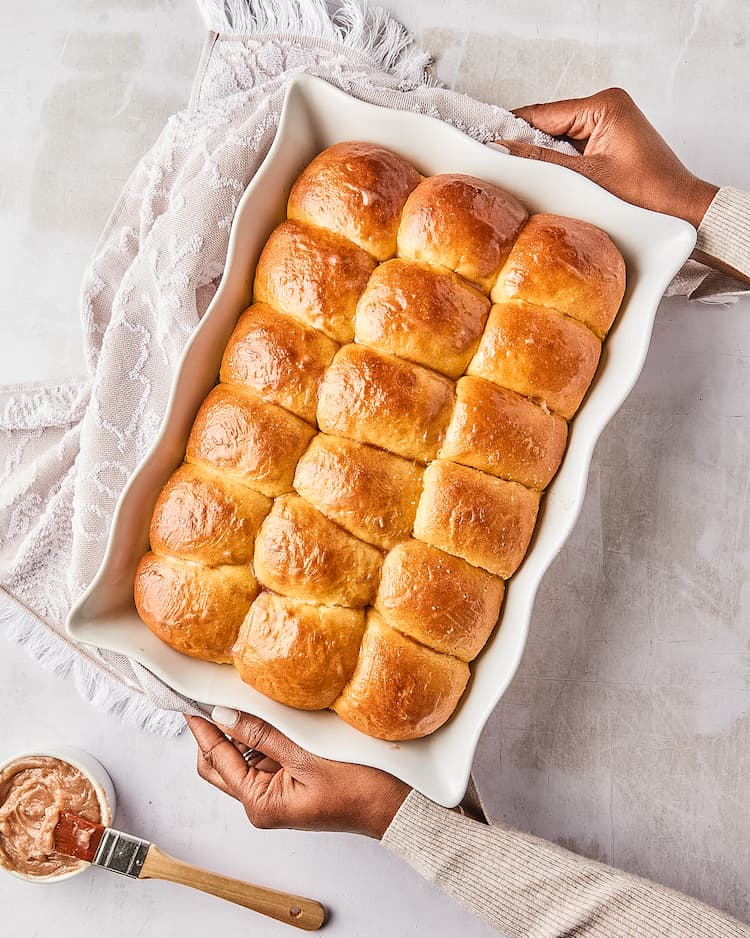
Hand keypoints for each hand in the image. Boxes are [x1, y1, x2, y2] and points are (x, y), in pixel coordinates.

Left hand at [185, 709, 410, 838]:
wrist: (397, 805)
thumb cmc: (361, 789)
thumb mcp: (307, 756)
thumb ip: (264, 735)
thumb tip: (225, 716)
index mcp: (260, 803)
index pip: (215, 760)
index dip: (201, 729)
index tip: (189, 700)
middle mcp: (263, 801)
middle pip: (221, 762)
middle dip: (214, 731)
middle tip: (209, 694)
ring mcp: (277, 790)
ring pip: (243, 754)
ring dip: (240, 728)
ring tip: (241, 694)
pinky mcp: (293, 779)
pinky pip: (267, 752)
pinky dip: (263, 732)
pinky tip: (268, 709)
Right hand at [497, 87, 717, 226]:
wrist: (681, 211)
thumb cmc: (647, 195)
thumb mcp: (585, 179)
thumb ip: (541, 162)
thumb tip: (503, 150)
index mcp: (604, 105)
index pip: (542, 113)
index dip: (510, 130)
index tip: (484, 142)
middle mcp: (606, 107)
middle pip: (548, 125)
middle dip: (524, 146)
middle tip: (496, 166)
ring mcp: (608, 125)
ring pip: (557, 140)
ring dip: (540, 158)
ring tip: (515, 176)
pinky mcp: (608, 143)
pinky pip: (571, 151)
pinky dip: (557, 165)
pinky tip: (542, 181)